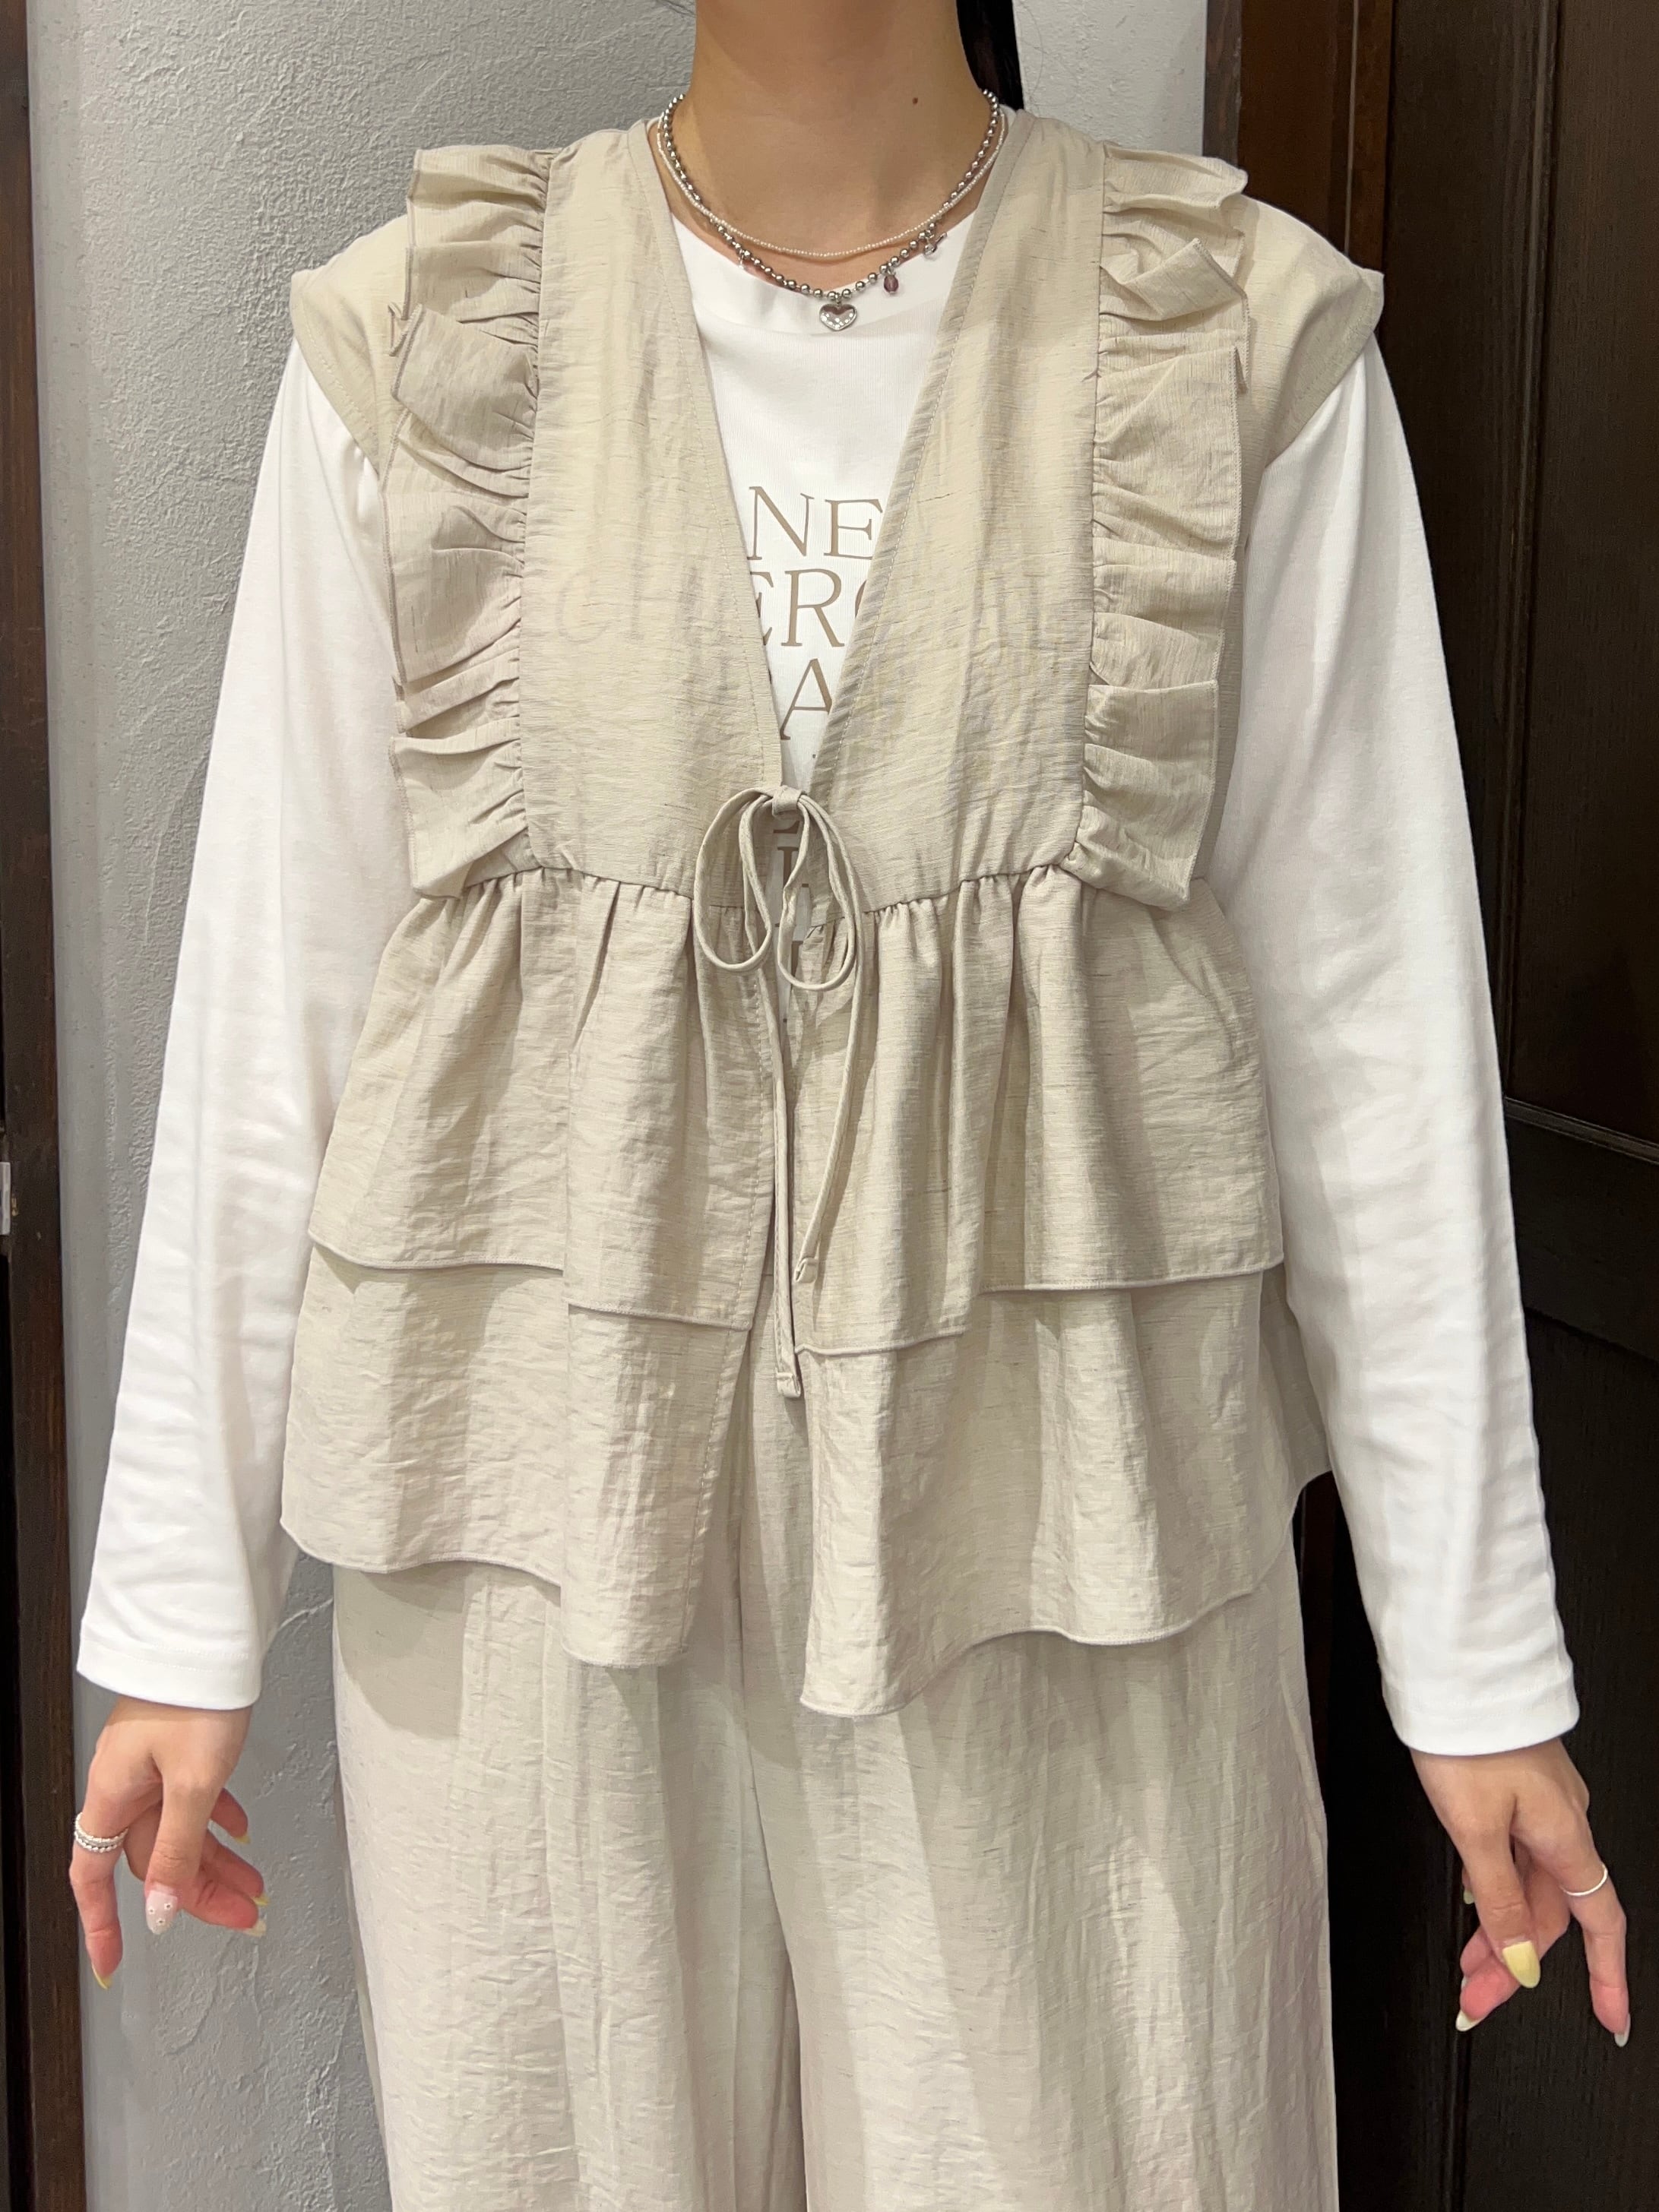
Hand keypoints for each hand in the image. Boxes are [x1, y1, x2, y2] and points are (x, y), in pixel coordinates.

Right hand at [70, 1697, 263, 1987]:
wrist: (209, 1635)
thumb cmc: (194, 1694)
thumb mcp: (192, 1782)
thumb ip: (176, 1851)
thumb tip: (158, 1912)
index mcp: (113, 1796)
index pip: (94, 1877)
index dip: (101, 1923)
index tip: (111, 1964)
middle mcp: (126, 1784)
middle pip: (152, 1859)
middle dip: (195, 1895)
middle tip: (240, 1918)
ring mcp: (151, 1766)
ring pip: (178, 1832)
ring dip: (215, 1862)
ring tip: (255, 1885)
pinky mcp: (177, 1747)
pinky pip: (192, 1800)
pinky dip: (216, 1820)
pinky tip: (239, 1829)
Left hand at [1412, 1737, 1627, 2042]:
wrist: (1454, 1672)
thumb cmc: (1467, 1736)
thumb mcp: (1474, 1828)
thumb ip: (1499, 1898)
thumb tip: (1520, 1959)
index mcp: (1565, 1837)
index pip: (1599, 1924)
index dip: (1607, 1977)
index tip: (1610, 2021)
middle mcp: (1561, 1823)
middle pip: (1550, 1913)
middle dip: (1516, 1964)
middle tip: (1479, 1998)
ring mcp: (1539, 1804)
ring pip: (1527, 1886)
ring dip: (1499, 1929)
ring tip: (1465, 1963)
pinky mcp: (1513, 1788)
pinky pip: (1513, 1855)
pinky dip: (1492, 1889)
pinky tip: (1470, 1902)